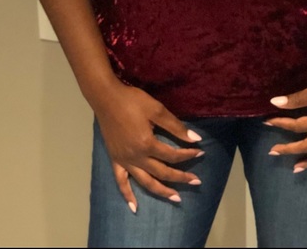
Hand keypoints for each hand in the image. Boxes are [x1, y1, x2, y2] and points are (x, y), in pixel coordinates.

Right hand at [92, 81, 203, 212]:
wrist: (106, 98)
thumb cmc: (133, 101)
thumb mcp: (157, 110)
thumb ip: (176, 127)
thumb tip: (195, 139)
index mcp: (147, 144)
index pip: (173, 155)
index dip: (188, 155)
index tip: (200, 151)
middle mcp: (136, 157)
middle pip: (162, 172)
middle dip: (181, 177)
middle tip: (197, 181)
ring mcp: (124, 161)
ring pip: (146, 182)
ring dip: (162, 192)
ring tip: (176, 198)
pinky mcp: (115, 160)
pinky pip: (121, 182)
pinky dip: (128, 196)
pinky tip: (135, 207)